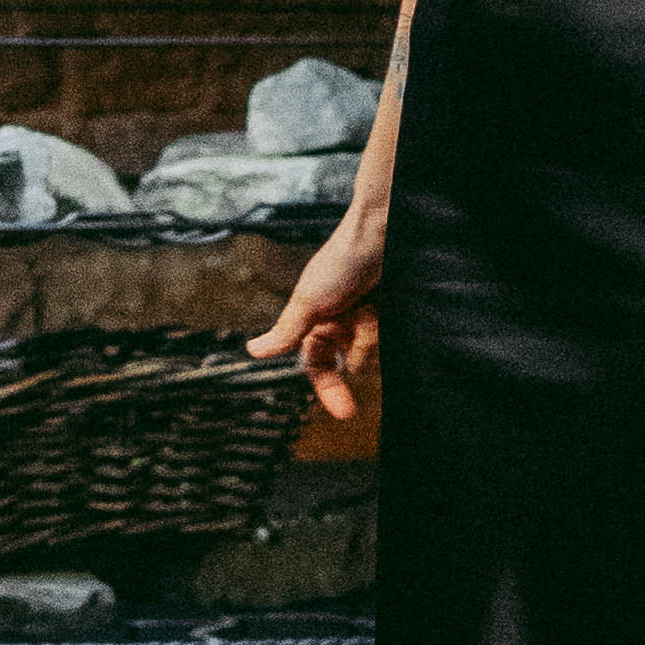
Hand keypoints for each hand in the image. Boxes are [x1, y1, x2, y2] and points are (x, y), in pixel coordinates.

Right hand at [248, 211, 385, 425]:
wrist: (383, 232)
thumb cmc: (341, 260)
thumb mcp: (310, 300)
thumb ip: (286, 330)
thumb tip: (252, 351)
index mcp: (314, 319)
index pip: (315, 362)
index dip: (326, 387)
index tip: (341, 412)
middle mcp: (337, 318)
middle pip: (338, 362)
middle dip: (342, 384)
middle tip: (350, 413)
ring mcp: (363, 313)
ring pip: (364, 352)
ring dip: (366, 358)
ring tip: (372, 356)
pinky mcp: (388, 309)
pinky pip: (386, 338)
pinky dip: (385, 344)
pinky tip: (392, 348)